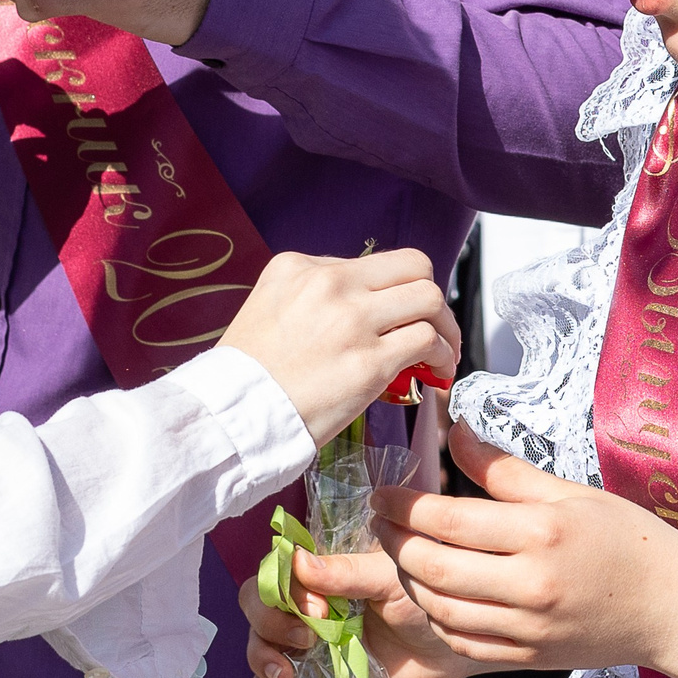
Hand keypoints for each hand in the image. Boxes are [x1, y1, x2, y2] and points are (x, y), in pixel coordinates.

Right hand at [219, 250, 460, 448]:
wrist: (231, 414)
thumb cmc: (246, 374)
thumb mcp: (267, 306)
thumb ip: (311, 295)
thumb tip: (359, 306)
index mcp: (301, 267)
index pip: (376, 262)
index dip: (398, 289)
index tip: (402, 313)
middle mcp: (331, 284)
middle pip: (414, 267)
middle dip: (431, 298)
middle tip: (433, 325)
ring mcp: (353, 320)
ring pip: (429, 299)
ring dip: (446, 326)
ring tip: (443, 351)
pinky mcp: (370, 362)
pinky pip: (427, 342)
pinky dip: (442, 355)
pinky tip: (436, 372)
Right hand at [240, 549, 478, 677]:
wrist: (453, 648)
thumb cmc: (429, 601)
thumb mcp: (393, 580)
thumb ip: (349, 573)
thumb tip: (298, 562)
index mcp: (326, 565)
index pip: (278, 567)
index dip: (284, 588)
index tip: (317, 610)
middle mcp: (310, 597)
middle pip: (260, 600)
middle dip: (271, 622)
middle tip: (307, 639)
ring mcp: (311, 634)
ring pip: (262, 637)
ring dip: (262, 654)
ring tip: (284, 676)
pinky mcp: (317, 667)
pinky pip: (276, 673)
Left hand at [372, 424, 677, 674]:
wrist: (671, 604)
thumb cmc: (625, 538)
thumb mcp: (567, 491)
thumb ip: (503, 468)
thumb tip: (452, 431)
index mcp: (541, 532)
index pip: (449, 520)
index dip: (403, 507)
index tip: (382, 495)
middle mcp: (531, 584)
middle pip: (435, 567)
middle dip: (394, 543)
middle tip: (381, 522)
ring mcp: (528, 626)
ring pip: (441, 608)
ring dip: (409, 581)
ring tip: (403, 555)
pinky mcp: (528, 656)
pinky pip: (463, 642)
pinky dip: (437, 618)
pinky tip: (433, 595)